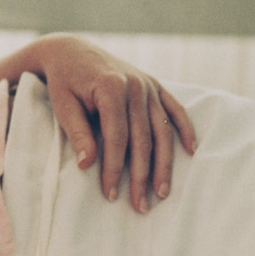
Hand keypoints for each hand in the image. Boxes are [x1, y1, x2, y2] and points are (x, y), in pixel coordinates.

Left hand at [37, 34, 195, 211]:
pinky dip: (185, 129)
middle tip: (141, 205)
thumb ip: (77, 133)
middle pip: (143, 138)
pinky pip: (175, 109)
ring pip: (162, 130)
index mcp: (110, 87)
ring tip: (162, 192)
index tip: (111, 195)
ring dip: (164, 163)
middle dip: (142, 175)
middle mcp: (135, 85)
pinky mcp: (155, 85)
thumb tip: (86, 165)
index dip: (114, 168)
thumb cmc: (64, 81)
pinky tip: (192, 151)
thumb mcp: (62, 105)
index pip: (117, 136)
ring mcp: (148, 84)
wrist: (72, 50)